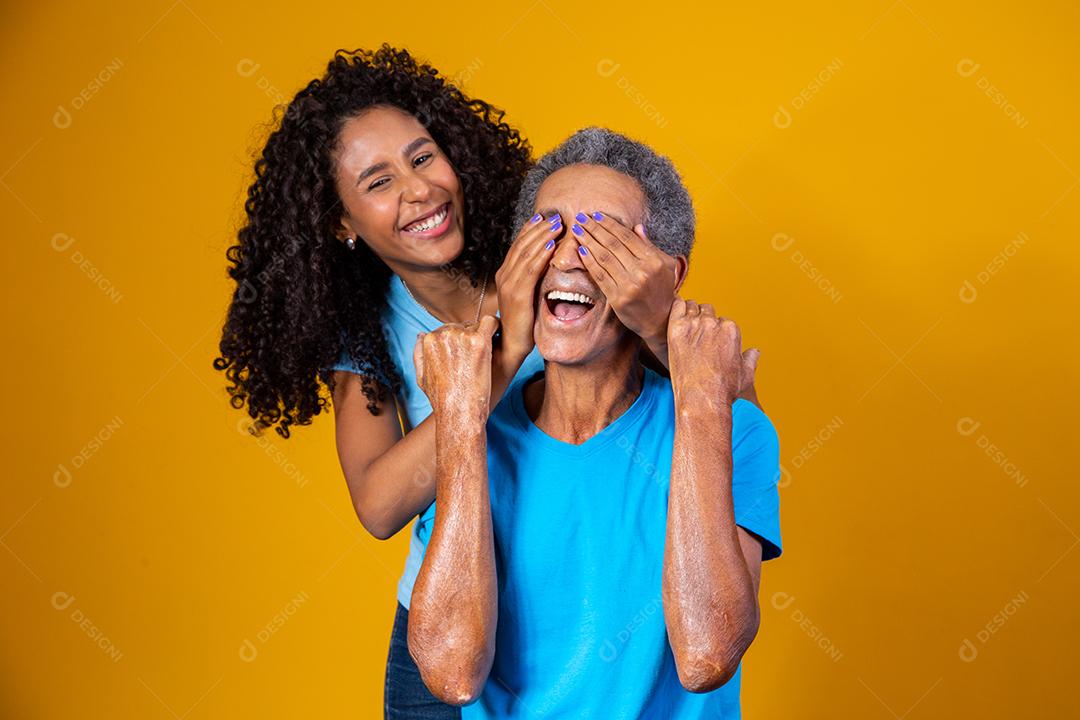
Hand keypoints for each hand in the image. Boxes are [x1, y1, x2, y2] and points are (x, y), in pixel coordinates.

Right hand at [413, 315, 499, 418]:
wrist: (458, 412)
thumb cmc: (441, 399)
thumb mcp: (421, 377)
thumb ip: (419, 354)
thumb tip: (420, 335)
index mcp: (429, 340)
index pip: (447, 329)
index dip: (458, 343)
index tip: (465, 356)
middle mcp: (444, 334)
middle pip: (462, 326)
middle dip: (469, 338)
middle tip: (475, 359)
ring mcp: (462, 337)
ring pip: (477, 325)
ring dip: (481, 336)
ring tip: (483, 356)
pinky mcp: (479, 342)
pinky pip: (491, 323)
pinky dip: (495, 328)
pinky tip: (497, 338)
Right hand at [494, 212, 560, 361]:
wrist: (510, 344)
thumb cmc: (523, 321)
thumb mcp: (527, 294)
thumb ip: (532, 278)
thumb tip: (548, 262)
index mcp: (505, 273)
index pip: (518, 245)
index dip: (531, 229)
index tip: (544, 217)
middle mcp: (504, 275)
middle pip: (522, 244)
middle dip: (539, 228)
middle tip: (555, 216)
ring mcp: (509, 284)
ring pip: (527, 253)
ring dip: (543, 236)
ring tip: (557, 224)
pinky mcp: (517, 294)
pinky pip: (530, 270)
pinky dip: (541, 255)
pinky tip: (552, 245)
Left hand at [570, 212, 679, 352]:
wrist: (661, 319)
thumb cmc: (662, 289)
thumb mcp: (664, 265)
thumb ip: (649, 246)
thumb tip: (637, 227)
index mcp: (653, 260)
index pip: (627, 237)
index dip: (609, 224)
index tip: (596, 215)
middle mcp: (642, 272)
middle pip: (612, 245)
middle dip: (594, 229)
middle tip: (581, 218)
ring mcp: (629, 286)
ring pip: (604, 258)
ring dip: (588, 241)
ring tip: (577, 231)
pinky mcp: (618, 299)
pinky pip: (599, 276)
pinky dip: (589, 262)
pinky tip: (580, 250)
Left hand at [667, 298, 758, 407]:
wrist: (701, 399)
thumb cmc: (723, 390)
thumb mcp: (745, 375)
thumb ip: (750, 359)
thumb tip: (755, 351)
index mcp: (731, 330)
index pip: (723, 321)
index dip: (717, 331)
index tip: (710, 342)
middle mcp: (714, 323)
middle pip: (708, 311)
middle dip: (704, 320)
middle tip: (696, 336)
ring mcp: (694, 324)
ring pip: (692, 307)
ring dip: (690, 314)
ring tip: (685, 329)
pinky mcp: (676, 328)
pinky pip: (677, 306)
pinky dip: (676, 308)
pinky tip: (675, 318)